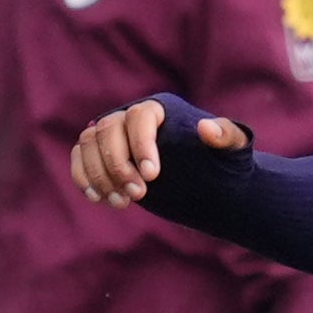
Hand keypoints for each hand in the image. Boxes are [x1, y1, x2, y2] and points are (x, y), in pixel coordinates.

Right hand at [69, 98, 246, 204]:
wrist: (204, 179)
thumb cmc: (219, 160)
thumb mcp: (233, 150)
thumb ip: (227, 136)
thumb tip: (206, 128)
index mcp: (160, 109)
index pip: (140, 116)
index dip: (141, 143)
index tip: (152, 175)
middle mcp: (131, 116)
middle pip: (109, 128)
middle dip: (119, 164)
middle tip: (139, 195)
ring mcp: (113, 135)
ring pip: (89, 142)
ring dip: (99, 174)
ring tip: (122, 203)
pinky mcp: (101, 154)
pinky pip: (80, 156)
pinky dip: (82, 176)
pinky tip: (98, 198)